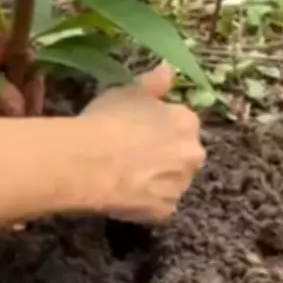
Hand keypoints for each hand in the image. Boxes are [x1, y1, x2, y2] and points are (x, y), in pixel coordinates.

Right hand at [81, 65, 205, 222]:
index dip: (160, 128)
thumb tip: (168, 70)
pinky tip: (123, 195)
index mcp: (187, 122)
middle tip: (134, 156)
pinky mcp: (165, 212)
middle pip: (183, 155)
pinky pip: (157, 206)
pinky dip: (145, 202)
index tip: (140, 131)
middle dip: (166, 156)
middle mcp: (192, 154)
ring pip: (172, 182)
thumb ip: (154, 83)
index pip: (182, 125)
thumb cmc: (109, 121)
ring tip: (126, 177)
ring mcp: (180, 186)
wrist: (90, 163)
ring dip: (157, 180)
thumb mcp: (129, 91)